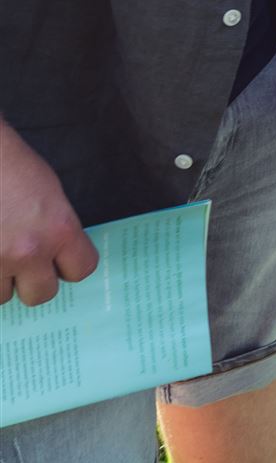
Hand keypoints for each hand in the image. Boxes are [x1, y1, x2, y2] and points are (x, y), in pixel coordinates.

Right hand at [0, 124, 97, 305]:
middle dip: (32, 282)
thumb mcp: (49, 194)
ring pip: (1, 297)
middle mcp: (28, 251)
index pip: (81, 270)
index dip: (70, 266)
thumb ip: (56, 229)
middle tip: (22, 265)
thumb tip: (56, 258)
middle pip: (41, 294)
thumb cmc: (10, 165)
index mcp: (58, 229)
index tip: (60, 262)